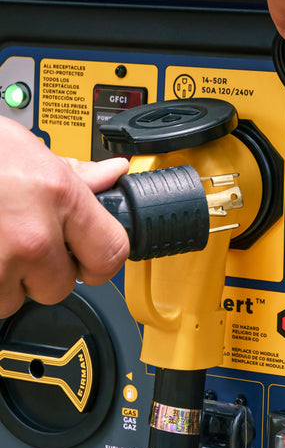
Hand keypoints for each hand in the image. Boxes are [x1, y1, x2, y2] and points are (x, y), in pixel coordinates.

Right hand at [0, 118, 129, 317]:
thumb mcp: (26, 149)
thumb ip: (73, 171)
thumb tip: (111, 173)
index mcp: (58, 197)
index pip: (110, 253)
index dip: (99, 261)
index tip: (89, 260)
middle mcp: (32, 234)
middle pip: (60, 286)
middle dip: (42, 272)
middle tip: (21, 245)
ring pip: (15, 299)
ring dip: (4, 282)